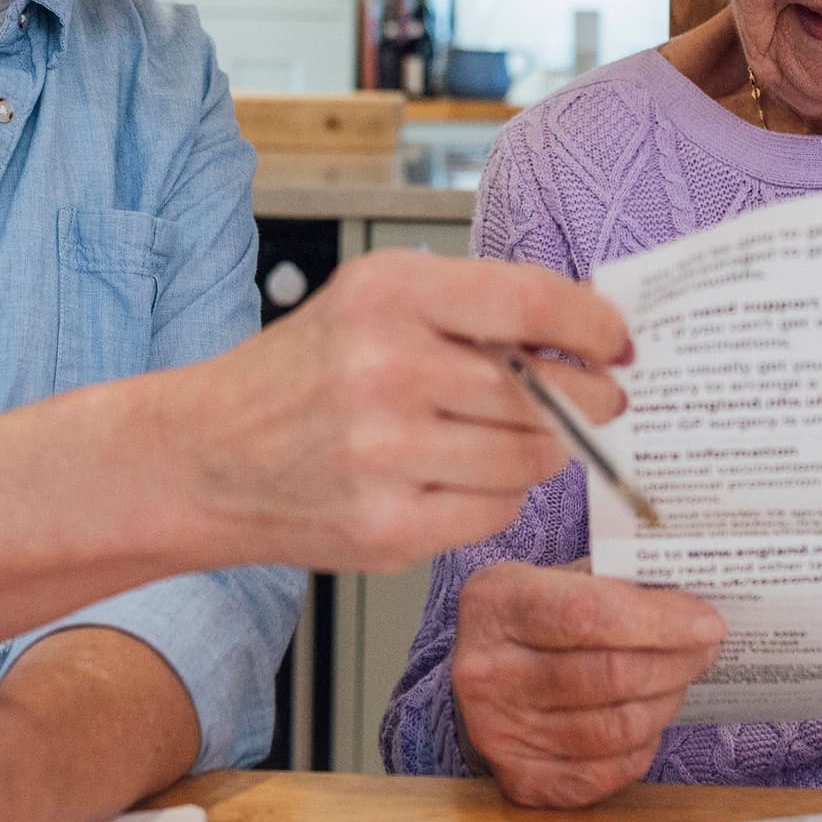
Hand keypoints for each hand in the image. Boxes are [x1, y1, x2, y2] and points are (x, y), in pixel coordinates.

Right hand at [177, 251, 631, 573]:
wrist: (204, 456)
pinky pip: (495, 513)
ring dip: (542, 451)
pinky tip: (464, 477)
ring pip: (530, 458)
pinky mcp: (387, 528)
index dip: (594, 325)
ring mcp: (385, 454)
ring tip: (514, 438)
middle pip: (545, 392)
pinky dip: (498, 497)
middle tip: (601, 401)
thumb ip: (473, 305)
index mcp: (389, 293)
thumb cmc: (300, 375)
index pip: (533, 303)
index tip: (617, 341)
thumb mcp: (373, 302)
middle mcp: (385, 367)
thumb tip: (584, 323)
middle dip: (590, 400)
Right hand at [451, 560, 724, 806]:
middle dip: (675, 662)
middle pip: (609, 675)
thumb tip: (695, 606)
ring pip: (616, 728)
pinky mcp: (519, 780)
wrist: (481, 672)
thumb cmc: (537, 617)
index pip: (588, 614)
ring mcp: (497, 732)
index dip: (659, 621)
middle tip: (705, 649)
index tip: (708, 623)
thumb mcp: (559, 579)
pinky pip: (607, 773)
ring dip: (664, 703)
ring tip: (678, 680)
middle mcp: (485, 671)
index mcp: (494, 603)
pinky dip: (641, 748)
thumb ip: (616, 586)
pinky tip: (647, 720)